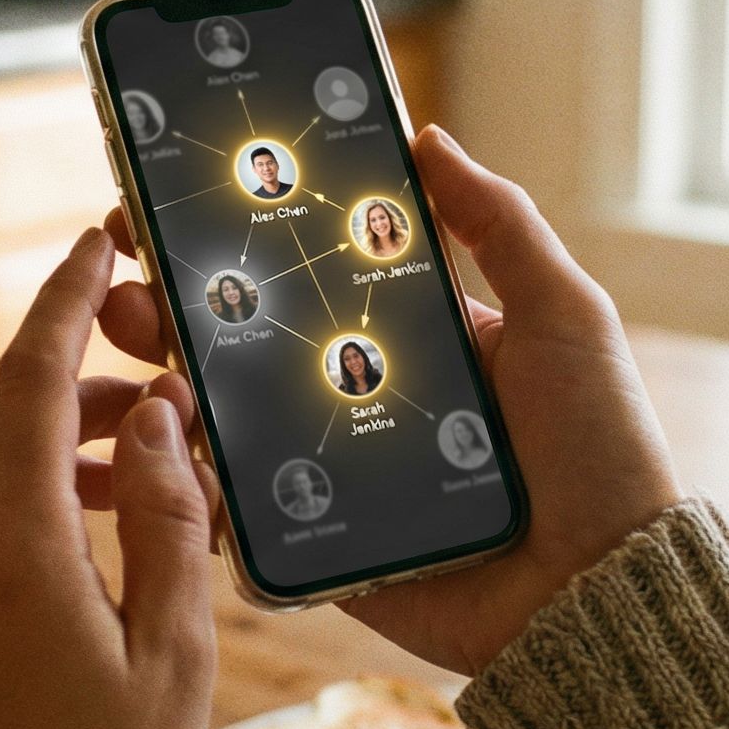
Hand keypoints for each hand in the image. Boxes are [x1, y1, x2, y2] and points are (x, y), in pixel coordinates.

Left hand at [0, 228, 218, 728]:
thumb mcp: (175, 660)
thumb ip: (165, 523)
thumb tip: (147, 415)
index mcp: (15, 551)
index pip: (27, 377)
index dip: (61, 297)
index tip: (95, 242)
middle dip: (74, 390)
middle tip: (152, 414)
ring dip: (31, 457)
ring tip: (111, 498)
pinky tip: (44, 564)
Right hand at [100, 127, 679, 675]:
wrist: (601, 591)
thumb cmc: (599, 449)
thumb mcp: (563, 316)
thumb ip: (498, 227)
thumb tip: (427, 138)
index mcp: (414, 340)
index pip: (315, 272)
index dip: (252, 233)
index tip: (185, 191)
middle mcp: (363, 399)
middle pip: (252, 338)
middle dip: (180, 292)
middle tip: (127, 255)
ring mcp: (334, 473)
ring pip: (228, 417)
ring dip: (165, 368)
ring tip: (128, 326)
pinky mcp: (319, 546)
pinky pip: (239, 510)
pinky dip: (189, 473)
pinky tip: (151, 428)